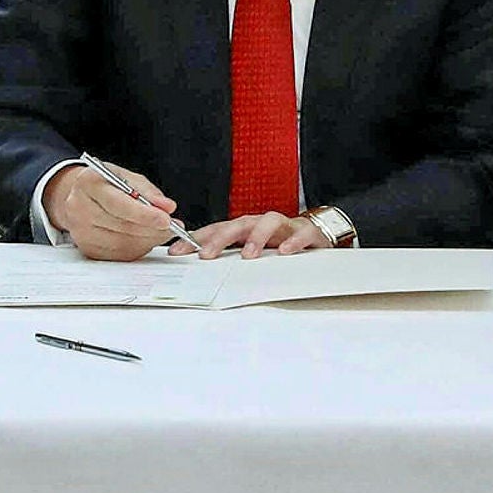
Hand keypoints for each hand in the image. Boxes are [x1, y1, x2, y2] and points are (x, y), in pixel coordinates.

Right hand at [43, 161, 184, 262]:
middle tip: (172, 227)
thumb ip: (149, 192)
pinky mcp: (86, 248)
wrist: (80, 196)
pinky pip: (118, 254)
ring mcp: (80, 231)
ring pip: (122, 243)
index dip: (145, 215)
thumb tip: (167, 207)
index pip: (119, 204)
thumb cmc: (107, 184)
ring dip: (148, 239)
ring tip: (162, 231)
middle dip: (152, 229)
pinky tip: (146, 238)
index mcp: (89, 183)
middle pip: (122, 226)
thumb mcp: (128, 177)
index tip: (166, 219)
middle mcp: (79, 208)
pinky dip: (138, 248)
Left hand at [189, 210, 334, 259]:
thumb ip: (229, 255)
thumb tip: (198, 270)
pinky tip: (285, 252)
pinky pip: (300, 233)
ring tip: (247, 255)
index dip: (195, 240)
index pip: (216, 230)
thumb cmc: (279, 242)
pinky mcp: (306, 231)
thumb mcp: (251, 250)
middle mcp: (260, 224)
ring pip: (267, 222)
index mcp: (244, 228)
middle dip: (220, 238)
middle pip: (237, 224)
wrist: (316, 234)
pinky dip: (293, 241)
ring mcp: (284, 226)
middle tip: (206, 255)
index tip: (176, 252)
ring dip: (256, 237)